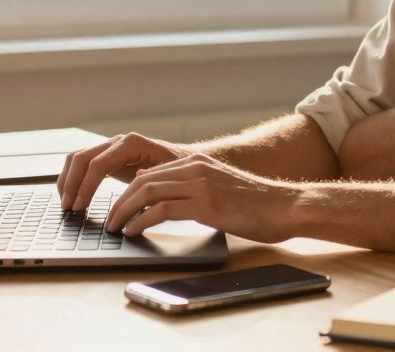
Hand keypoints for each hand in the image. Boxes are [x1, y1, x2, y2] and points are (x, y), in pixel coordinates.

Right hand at [58, 132, 189, 211]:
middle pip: (82, 158)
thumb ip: (149, 184)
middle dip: (72, 184)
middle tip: (69, 208)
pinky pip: (82, 162)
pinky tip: (72, 195)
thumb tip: (133, 198)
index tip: (80, 206)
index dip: (86, 186)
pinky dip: (72, 177)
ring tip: (66, 204)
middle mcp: (118, 141)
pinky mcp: (108, 156)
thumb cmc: (180, 170)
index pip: (99, 164)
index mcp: (132, 144)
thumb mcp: (168, 178)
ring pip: (77, 158)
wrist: (185, 160)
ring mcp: (111, 146)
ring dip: (68, 180)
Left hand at [103, 152, 300, 243]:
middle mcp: (195, 168)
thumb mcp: (218, 186)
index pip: (150, 172)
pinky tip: (134, 231)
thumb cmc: (256, 203)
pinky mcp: (205, 204)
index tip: (116, 208)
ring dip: (125, 211)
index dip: (127, 191)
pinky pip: (162, 210)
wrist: (286, 206)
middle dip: (119, 201)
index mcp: (197, 162)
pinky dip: (142, 220)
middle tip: (108, 219)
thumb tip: (157, 189)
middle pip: (143, 180)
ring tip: (115, 227)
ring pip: (147, 192)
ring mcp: (200, 184)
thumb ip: (190, 185)